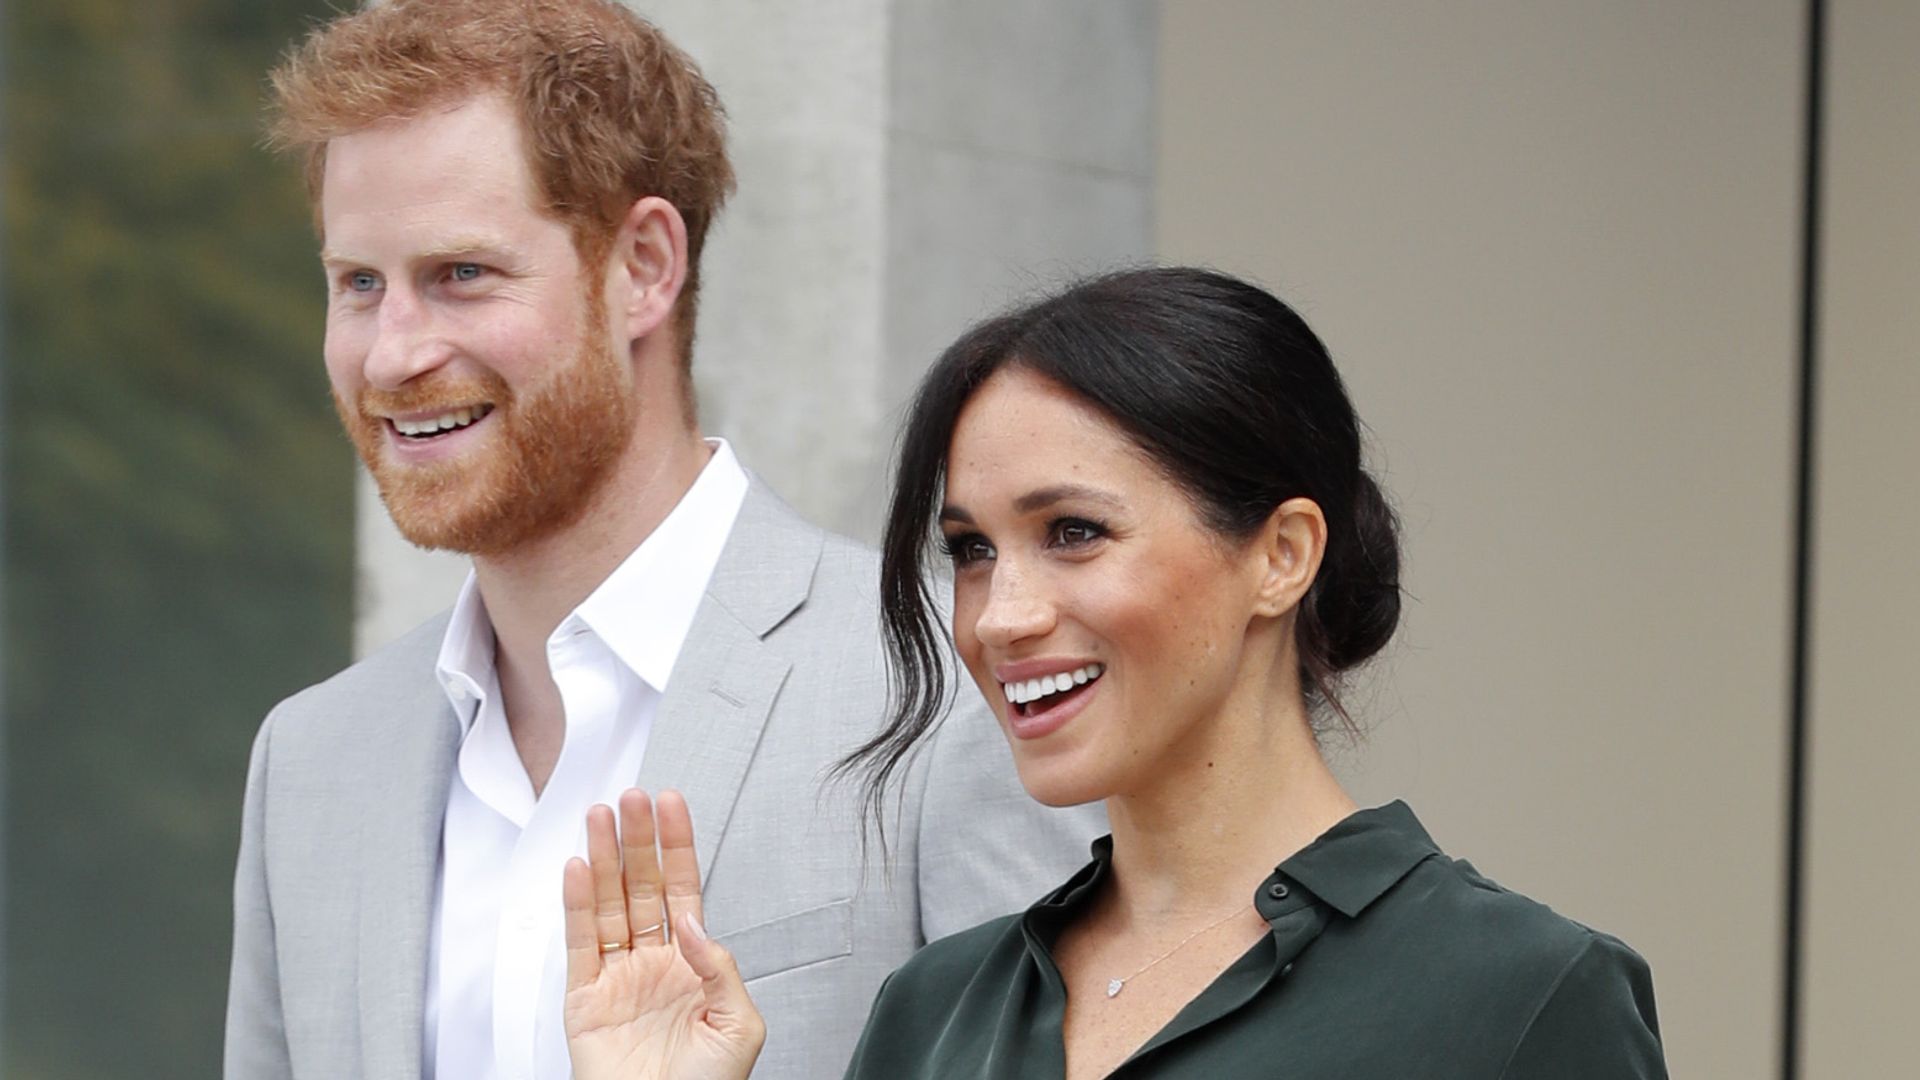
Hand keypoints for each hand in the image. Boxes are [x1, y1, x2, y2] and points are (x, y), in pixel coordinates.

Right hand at [562, 789, 763, 1079]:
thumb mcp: (738, 1023)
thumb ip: (720, 966)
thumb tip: (693, 922)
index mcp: (693, 967)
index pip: (682, 891)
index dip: (676, 848)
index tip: (671, 806)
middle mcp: (653, 965)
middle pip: (641, 887)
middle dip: (638, 840)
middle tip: (632, 797)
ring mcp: (617, 980)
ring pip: (608, 904)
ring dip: (605, 858)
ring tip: (601, 816)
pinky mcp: (584, 1000)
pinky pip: (580, 943)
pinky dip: (577, 904)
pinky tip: (580, 868)